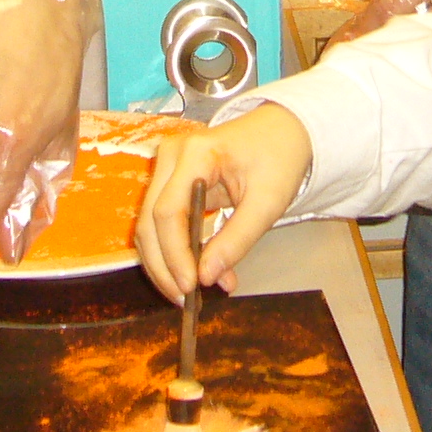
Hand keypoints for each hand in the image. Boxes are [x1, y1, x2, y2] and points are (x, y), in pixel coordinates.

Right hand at [136, 106, 312, 300]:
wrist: (282, 130)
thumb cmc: (279, 158)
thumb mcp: (268, 202)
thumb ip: (238, 239)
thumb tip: (206, 278)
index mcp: (196, 153)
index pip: (168, 211)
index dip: (174, 254)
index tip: (190, 287)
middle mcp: (172, 156)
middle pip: (150, 221)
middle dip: (164, 267)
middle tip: (186, 301)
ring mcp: (167, 168)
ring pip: (150, 227)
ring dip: (166, 264)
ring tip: (194, 294)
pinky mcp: (171, 182)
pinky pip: (163, 224)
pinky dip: (176, 252)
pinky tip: (201, 273)